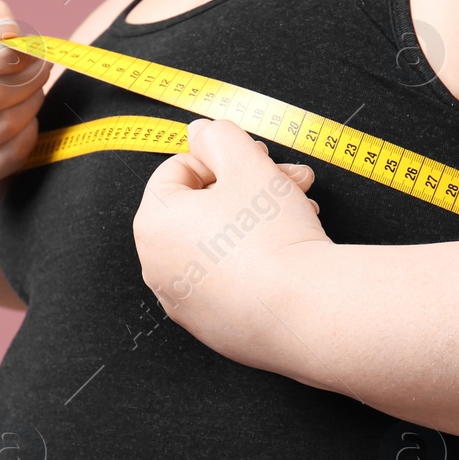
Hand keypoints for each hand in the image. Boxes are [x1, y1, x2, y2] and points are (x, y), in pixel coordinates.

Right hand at [0, 0, 50, 185]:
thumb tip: (6, 33)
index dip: (6, 55)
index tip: (29, 51)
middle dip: (28, 80)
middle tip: (42, 68)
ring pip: (1, 127)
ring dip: (31, 105)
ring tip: (34, 90)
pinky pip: (8, 157)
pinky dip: (28, 135)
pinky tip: (25, 119)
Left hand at [134, 118, 331, 364]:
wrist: (304, 311)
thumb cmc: (272, 236)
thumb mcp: (246, 162)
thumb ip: (219, 135)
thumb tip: (200, 132)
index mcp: (154, 222)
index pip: (179, 170)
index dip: (225, 156)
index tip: (258, 159)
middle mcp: (158, 266)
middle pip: (203, 206)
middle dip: (251, 186)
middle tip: (291, 180)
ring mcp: (184, 302)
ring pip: (219, 243)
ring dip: (259, 220)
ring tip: (302, 213)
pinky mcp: (212, 327)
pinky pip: (229, 280)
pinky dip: (255, 261)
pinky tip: (291, 252)